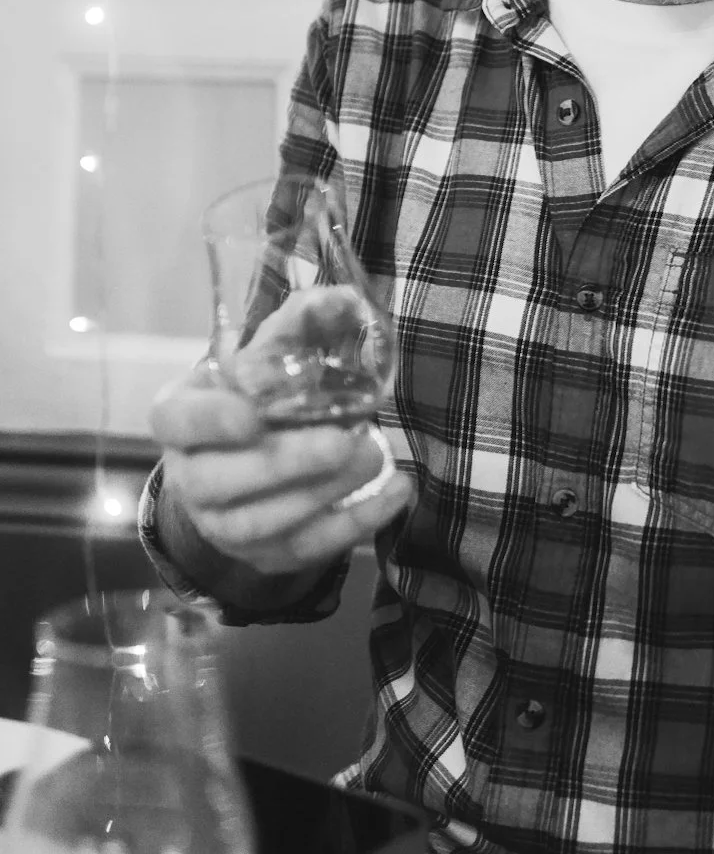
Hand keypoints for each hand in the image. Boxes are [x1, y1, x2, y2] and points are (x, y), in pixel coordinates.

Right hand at [150, 289, 413, 576]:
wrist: (248, 460)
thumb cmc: (255, 396)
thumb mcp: (267, 355)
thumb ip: (299, 325)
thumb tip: (343, 299)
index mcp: (179, 417)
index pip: (176, 421)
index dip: (209, 421)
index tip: (252, 414)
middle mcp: (189, 476)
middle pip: (220, 482)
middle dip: (287, 464)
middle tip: (345, 440)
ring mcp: (221, 524)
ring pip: (260, 524)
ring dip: (323, 494)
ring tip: (373, 456)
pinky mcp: (262, 555)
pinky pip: (304, 550)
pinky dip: (356, 523)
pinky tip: (397, 491)